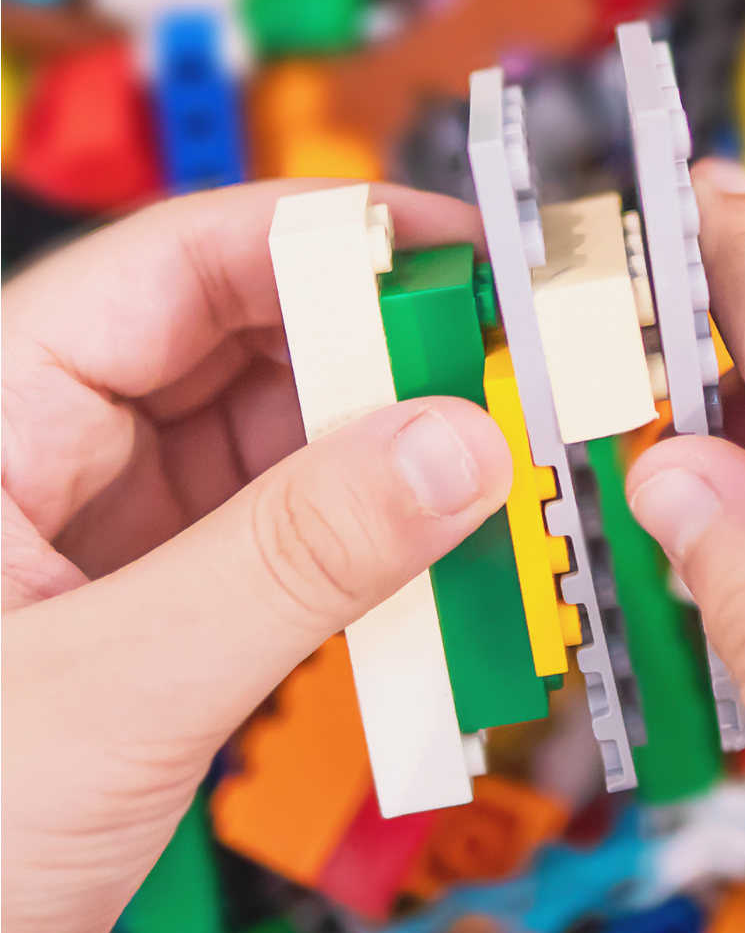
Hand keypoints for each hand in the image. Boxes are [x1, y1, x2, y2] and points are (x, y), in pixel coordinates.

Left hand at [1, 181, 512, 932]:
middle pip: (248, 343)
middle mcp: (59, 444)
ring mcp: (116, 519)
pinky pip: (287, 533)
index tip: (456, 254)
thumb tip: (451, 451)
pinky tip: (425, 562)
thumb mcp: (108, 692)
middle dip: (380, 359)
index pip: (180, 263)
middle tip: (496, 381)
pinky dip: (364, 544)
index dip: (328, 240)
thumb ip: (289, 564)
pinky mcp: (164, 590)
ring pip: (282, 441)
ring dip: (386, 461)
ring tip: (477, 480)